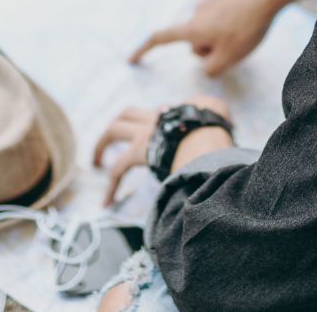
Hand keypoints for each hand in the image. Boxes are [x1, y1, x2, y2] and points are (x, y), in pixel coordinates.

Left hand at [92, 97, 233, 205]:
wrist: (208, 135)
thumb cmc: (217, 127)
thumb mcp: (218, 112)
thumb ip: (215, 115)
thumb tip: (221, 123)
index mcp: (172, 113)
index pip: (156, 113)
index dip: (150, 123)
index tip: (151, 138)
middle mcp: (154, 118)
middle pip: (126, 114)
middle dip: (115, 125)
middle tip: (107, 141)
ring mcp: (145, 132)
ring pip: (114, 131)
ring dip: (100, 145)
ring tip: (95, 161)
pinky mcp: (140, 151)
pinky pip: (118, 169)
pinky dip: (110, 186)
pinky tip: (106, 202)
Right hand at [129, 0, 283, 76]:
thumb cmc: (247, 26)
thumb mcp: (229, 58)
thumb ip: (211, 69)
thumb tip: (206, 65)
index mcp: (193, 28)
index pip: (161, 39)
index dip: (144, 50)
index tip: (131, 60)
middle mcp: (196, 14)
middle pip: (195, 43)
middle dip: (210, 51)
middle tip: (236, 48)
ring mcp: (210, 4)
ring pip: (211, 33)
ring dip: (223, 40)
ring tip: (247, 34)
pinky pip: (222, 22)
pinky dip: (232, 28)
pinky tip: (250, 23)